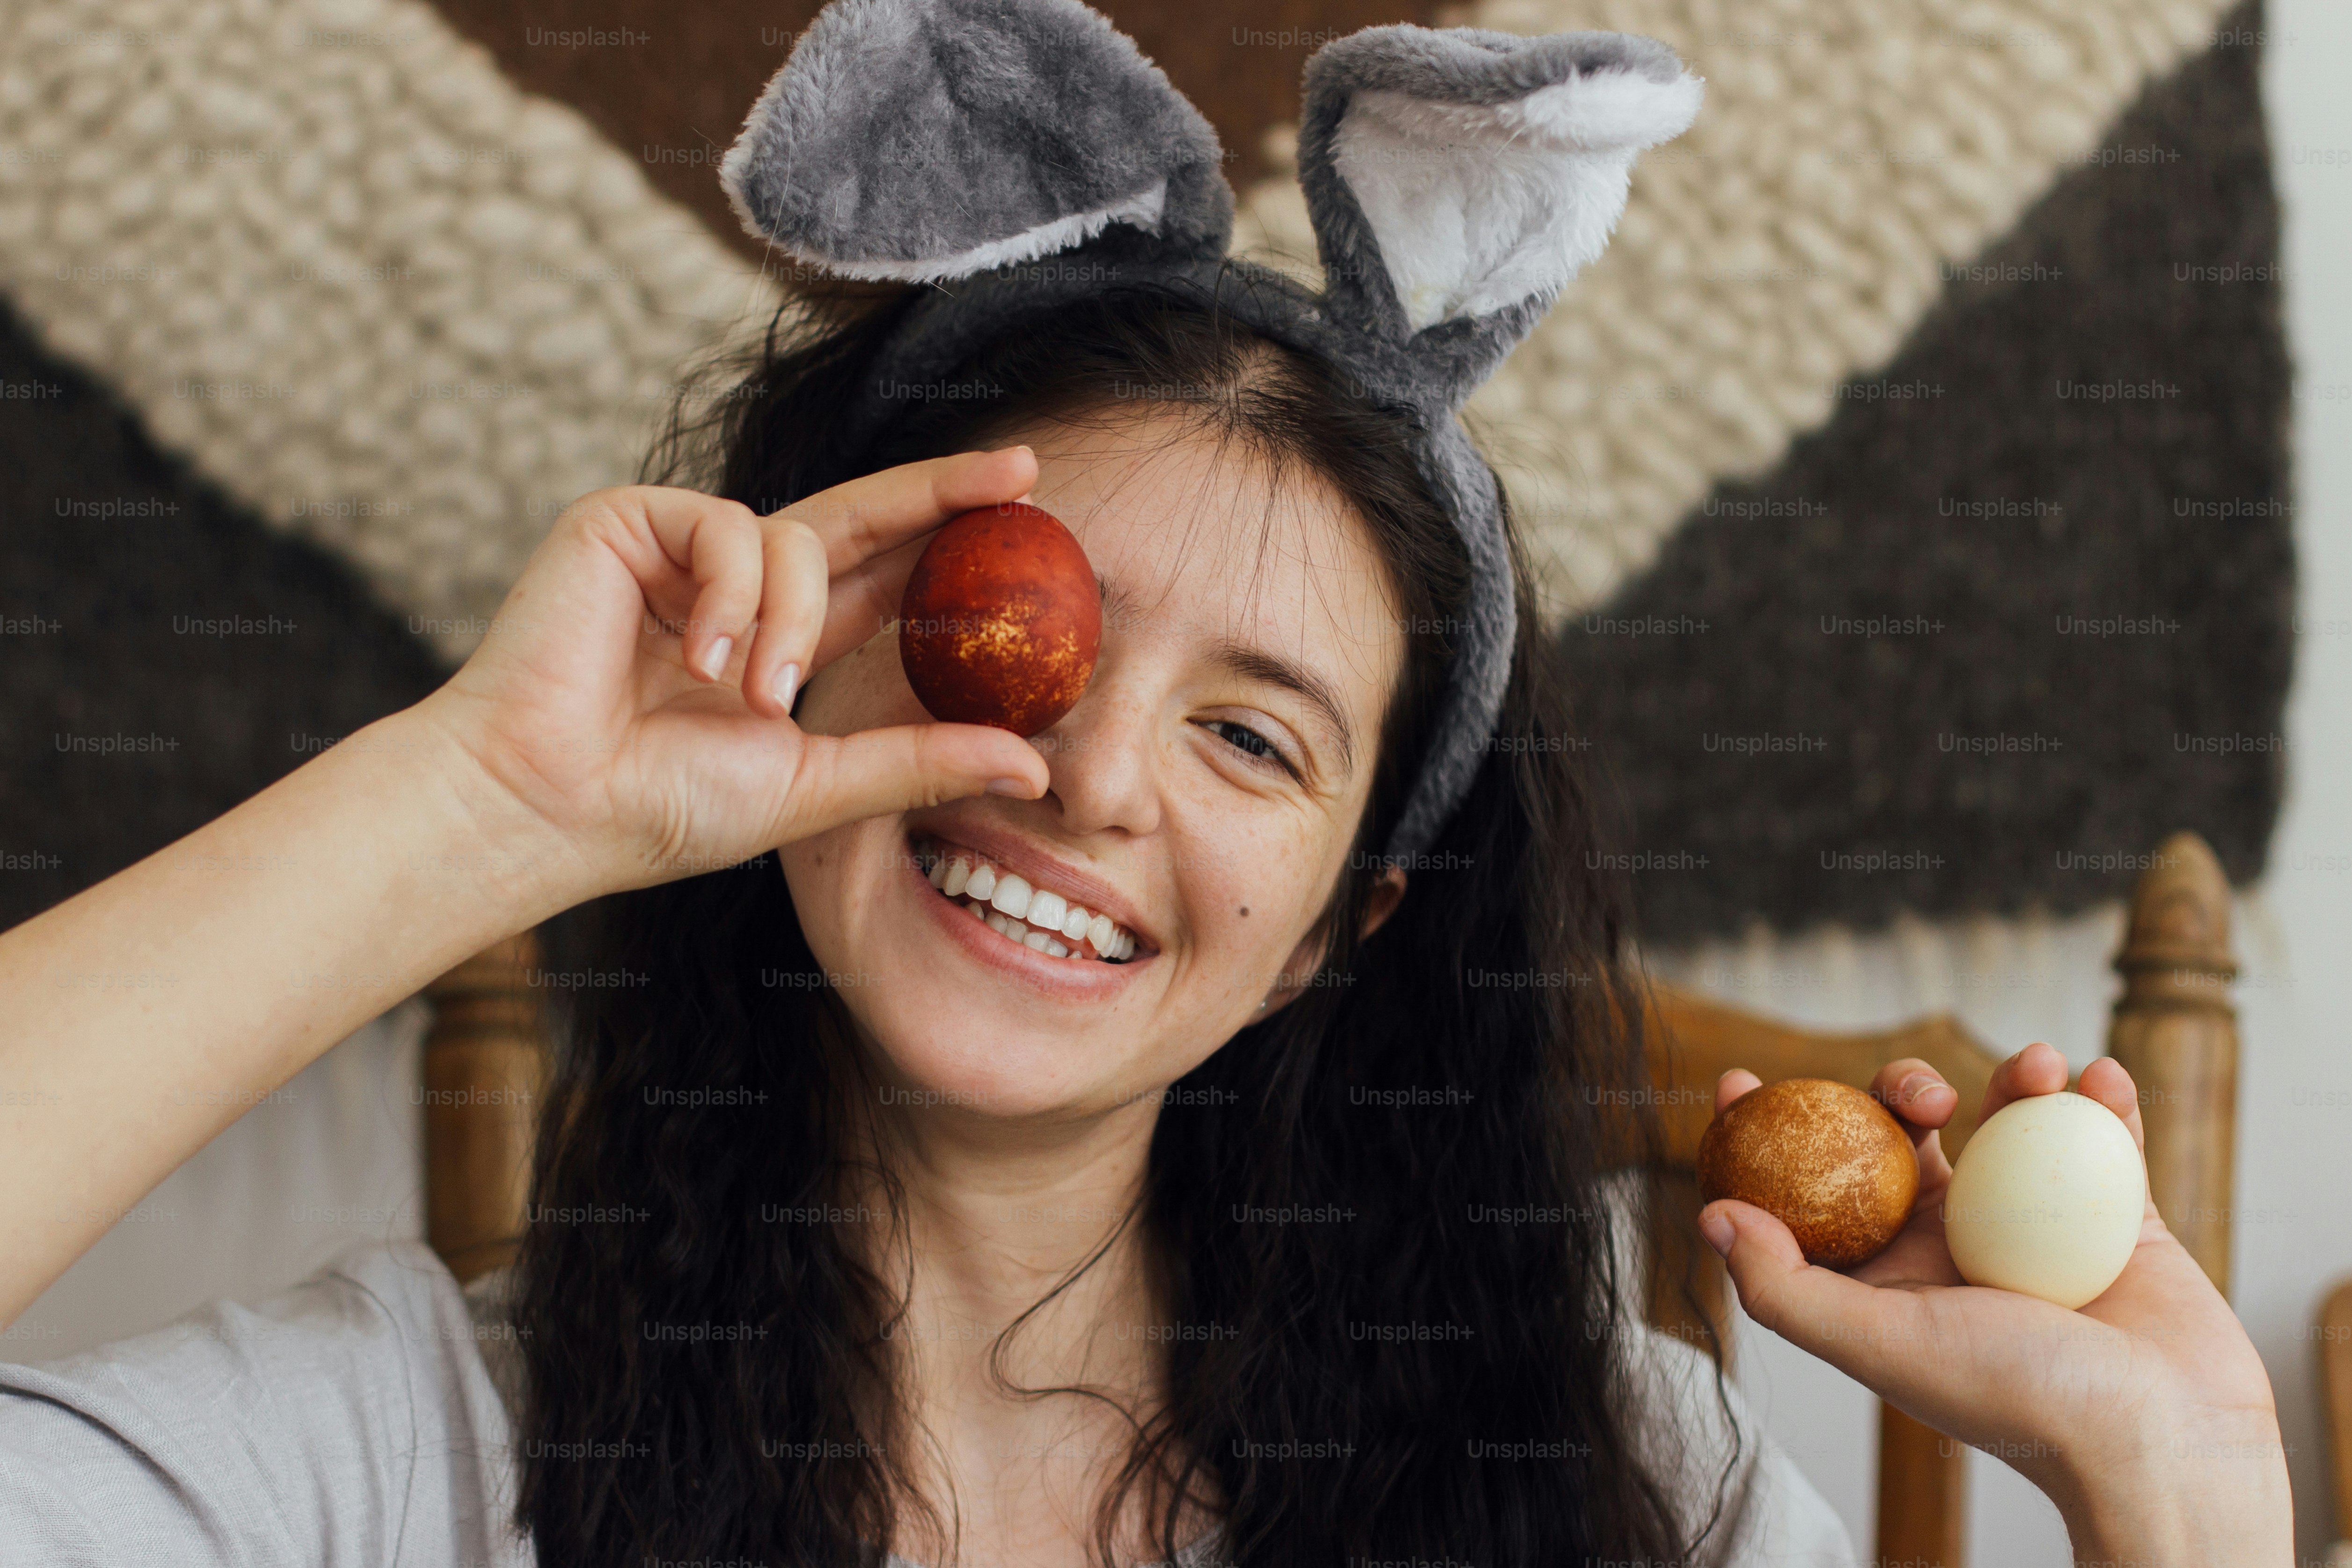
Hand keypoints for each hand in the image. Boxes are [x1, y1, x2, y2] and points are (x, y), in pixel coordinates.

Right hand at [409, 449, 1052, 901]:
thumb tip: (1034, 764)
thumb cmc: (662, 808)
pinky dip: (729, 597)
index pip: (885, 576)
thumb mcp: (815, 782)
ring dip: (788, 625)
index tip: (1029, 512)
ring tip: (744, 698)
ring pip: (797, 538)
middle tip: (1020, 471)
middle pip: (862, 517)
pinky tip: (693, 661)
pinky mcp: (628, 520)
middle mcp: (739, 584)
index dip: (950, 542)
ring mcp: (683, 549)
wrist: (550, 805)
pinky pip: (727, 529)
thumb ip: (918, 761)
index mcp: (781, 639)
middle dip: (941, 492)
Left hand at [1699, 1044, 2290, 1563]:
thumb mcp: (1879, 1343)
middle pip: (1910, 1138)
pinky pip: (2104, 1142)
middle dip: (1906, 1089)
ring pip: (2010, 1126)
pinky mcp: (2119, 1220)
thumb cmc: (2019, 1400)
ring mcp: (2039, 1228)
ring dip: (2018, 1080)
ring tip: (2038, 1065)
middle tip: (1927, 1096)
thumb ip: (1786, 1288)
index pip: (1816, 1189)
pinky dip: (2101, 1100)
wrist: (2157, 1441)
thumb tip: (1712, 1216)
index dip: (1772, 1135)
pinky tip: (2099, 1077)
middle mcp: (1958, 1245)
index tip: (1740, 1079)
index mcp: (1895, 1273)